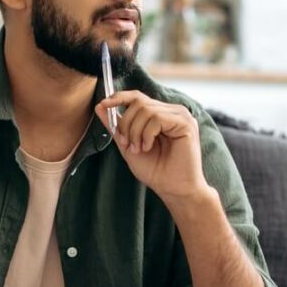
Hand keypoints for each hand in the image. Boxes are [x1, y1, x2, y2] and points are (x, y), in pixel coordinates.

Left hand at [96, 91, 211, 202]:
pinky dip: (146, 134)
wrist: (174, 190)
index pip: (137, 97)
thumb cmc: (156, 171)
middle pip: (138, 102)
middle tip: (126, 144)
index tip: (103, 105)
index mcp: (160, 114)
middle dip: (126, 124)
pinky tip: (148, 147)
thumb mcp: (128, 146)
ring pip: (146, 109)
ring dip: (135, 132)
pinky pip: (157, 118)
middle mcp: (172, 111)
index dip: (119, 97)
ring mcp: (181, 116)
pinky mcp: (186, 123)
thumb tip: (100, 106)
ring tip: (138, 149)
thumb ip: (116, 126)